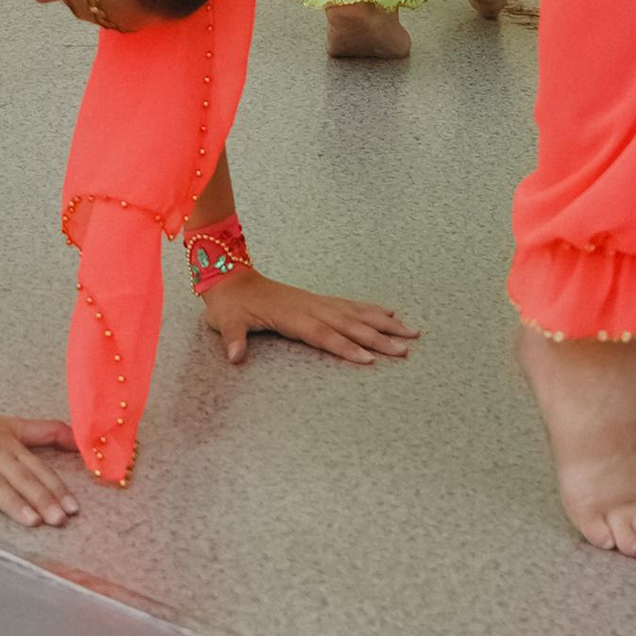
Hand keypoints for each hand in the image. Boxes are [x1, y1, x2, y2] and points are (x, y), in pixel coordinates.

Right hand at [0, 399, 82, 528]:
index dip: (57, 488)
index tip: (74, 508)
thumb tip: (78, 441)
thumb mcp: (12, 426)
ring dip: (12, 502)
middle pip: (20, 478)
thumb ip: (45, 432)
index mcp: (10, 445)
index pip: (37, 469)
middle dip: (42, 498)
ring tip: (32, 521)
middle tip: (60, 520)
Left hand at [199, 271, 418, 369]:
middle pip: (350, 324)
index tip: (370, 358)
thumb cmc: (230, 304)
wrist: (229, 277)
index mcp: (292, 316)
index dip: (346, 347)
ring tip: (410, 331)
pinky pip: (350, 305)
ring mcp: (316, 302)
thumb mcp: (225, 321)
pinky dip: (371, 309)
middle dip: (379, 337)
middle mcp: (310, 307)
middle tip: (405, 349)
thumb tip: (235, 355)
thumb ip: (233, 337)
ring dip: (384, 323)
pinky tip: (388, 312)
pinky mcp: (317, 300)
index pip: (324, 335)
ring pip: (356, 313)